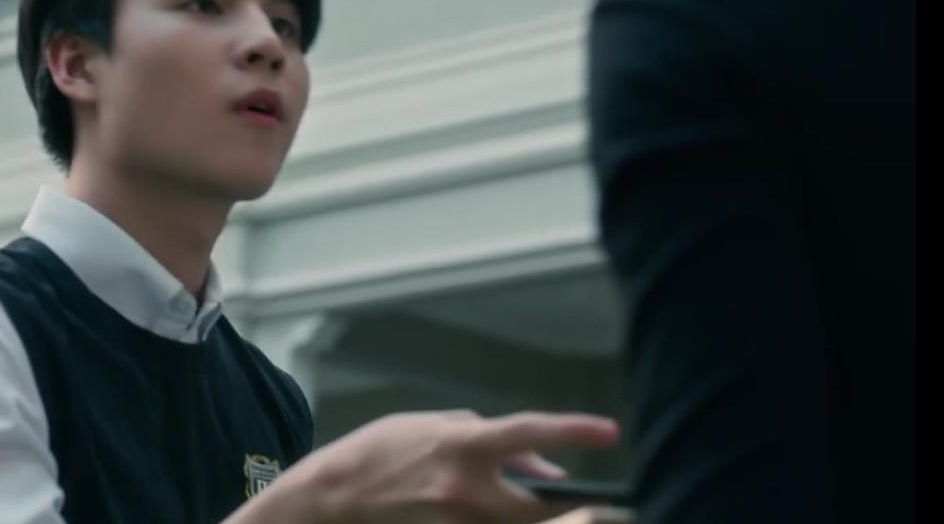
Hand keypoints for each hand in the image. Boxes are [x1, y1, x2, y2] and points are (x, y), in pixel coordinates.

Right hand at [281, 410, 619, 523]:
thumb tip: (540, 465)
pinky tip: (480, 504)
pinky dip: (495, 518)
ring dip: (519, 509)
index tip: (610, 432)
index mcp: (460, 446)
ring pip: (514, 523)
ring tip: (504, 492)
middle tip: (570, 489)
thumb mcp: (432, 429)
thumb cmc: (379, 453)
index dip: (574, 431)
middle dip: (560, 500)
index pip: (530, 433)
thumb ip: (487, 439)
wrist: (333, 499)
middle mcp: (465, 490)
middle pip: (539, 506)